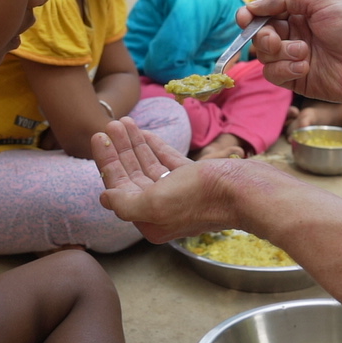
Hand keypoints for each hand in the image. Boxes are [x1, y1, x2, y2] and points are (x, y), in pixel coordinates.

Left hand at [92, 117, 247, 242]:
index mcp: (150, 220)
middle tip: (110, 125)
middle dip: (120, 149)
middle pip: (133, 174)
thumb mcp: (156, 203)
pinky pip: (168, 162)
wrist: (244, 190)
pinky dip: (156, 147)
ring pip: (149, 166)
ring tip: (124, 122)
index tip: (98, 137)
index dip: (106, 161)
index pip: (119, 187)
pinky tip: (146, 133)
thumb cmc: (201, 197)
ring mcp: (179, 193)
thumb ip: (125, 202)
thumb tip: (103, 197)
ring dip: (136, 144)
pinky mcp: (194, 180)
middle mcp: (162, 209)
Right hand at [240, 0, 341, 101]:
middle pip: (258, 36)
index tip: (245, 19)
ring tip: (304, 52)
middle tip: (275, 39)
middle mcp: (293, 35)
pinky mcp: (297, 80)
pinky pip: (274, 75)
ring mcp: (294, 59)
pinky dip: (285, 69)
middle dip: (263, 37)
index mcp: (297, 14)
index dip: (250, 16)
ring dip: (279, 53)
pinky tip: (305, 66)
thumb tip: (252, 7)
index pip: (263, 14)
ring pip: (264, 57)